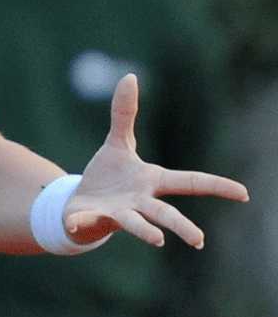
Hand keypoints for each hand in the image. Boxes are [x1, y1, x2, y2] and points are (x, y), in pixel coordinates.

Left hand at [65, 73, 247, 247]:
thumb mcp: (118, 143)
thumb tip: (129, 76)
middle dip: (181, 225)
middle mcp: (139, 201)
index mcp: (152, 182)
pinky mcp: (90, 218)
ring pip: (134, 224)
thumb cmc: (108, 177)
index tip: (244, 193)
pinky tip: (72, 222)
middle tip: (199, 239)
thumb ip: (124, 114)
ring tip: (158, 240)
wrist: (78, 203)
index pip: (189, 182)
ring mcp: (117, 212)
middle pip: (165, 213)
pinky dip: (79, 221)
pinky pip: (86, 220)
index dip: (216, 186)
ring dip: (145, 231)